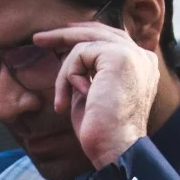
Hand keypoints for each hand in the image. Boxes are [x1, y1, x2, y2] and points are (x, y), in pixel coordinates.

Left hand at [35, 23, 160, 169]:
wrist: (114, 149)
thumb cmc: (102, 131)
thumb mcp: (92, 93)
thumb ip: (86, 71)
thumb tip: (67, 54)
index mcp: (141, 65)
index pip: (110, 39)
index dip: (83, 35)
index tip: (58, 38)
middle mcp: (141, 56)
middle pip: (99, 31)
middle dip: (65, 34)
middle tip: (38, 39)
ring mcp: (133, 54)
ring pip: (85, 44)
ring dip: (65, 74)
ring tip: (62, 102)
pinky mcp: (119, 56)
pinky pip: (80, 53)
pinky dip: (67, 77)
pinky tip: (71, 100)